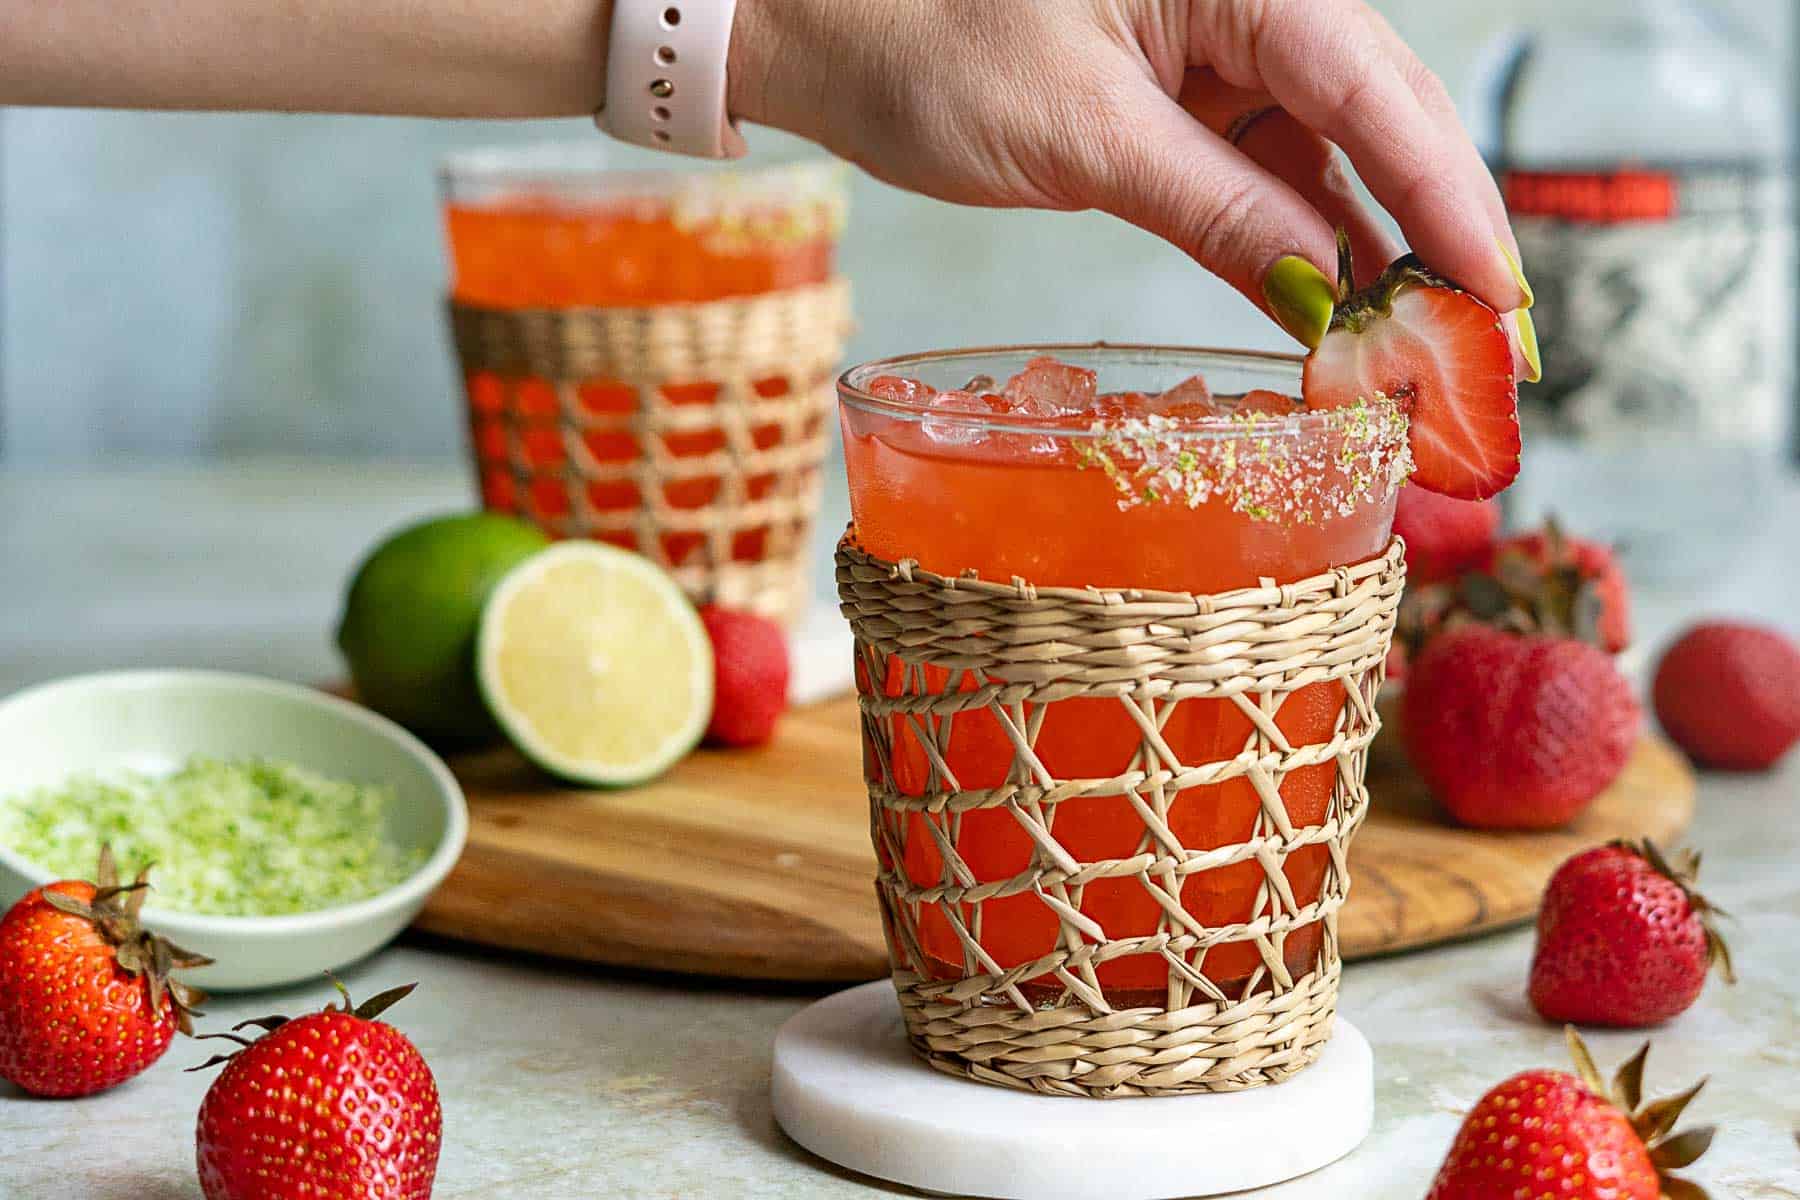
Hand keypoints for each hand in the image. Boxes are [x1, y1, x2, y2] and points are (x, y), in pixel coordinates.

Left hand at [730, 0, 1533, 354]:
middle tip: (1492, 347)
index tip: (1498, 296)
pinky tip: (1340, 316)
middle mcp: (1247, 1)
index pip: (1372, 85)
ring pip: (1330, 156)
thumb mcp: (1083, 137)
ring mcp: (1218, 51)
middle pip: (1378, 117)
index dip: (1447, 198)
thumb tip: (1331, 294)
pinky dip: (1300, 247)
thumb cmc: (928, 45)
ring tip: (1425, 353)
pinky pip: (1265, 177)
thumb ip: (1220, 210)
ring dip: (1375, 253)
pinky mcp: (1182, 103)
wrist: (830, 30)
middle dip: (1435, 232)